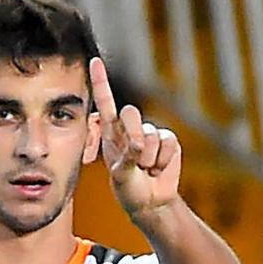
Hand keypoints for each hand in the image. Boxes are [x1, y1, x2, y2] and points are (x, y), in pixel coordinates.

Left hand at [90, 58, 182, 222]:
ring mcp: (149, 133)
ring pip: (150, 134)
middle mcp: (130, 128)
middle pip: (131, 114)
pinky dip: (163, 160)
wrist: (150, 202)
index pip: (105, 102)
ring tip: (145, 169)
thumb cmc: (128, 188)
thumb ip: (126, 157)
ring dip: (148, 158)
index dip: (101, 81)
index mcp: (111, 132)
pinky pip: (168, 142)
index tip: (94, 61)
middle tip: (135, 160)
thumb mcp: (120, 175)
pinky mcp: (168, 140)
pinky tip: (158, 168)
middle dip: (133, 136)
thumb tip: (140, 143)